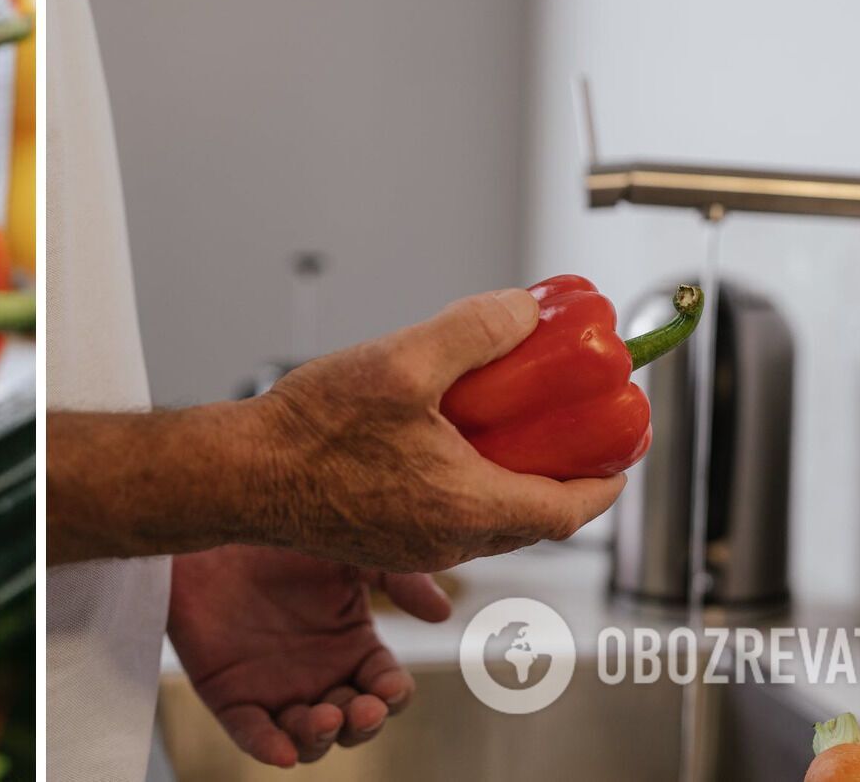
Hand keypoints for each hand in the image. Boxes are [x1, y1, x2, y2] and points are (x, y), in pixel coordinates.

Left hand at [167, 545, 449, 766]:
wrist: (213, 523)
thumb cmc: (283, 536)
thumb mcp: (348, 551)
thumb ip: (397, 576)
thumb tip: (442, 614)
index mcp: (355, 648)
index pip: (387, 689)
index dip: (392, 695)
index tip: (389, 687)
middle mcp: (321, 677)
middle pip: (355, 724)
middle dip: (363, 724)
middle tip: (360, 709)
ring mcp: (276, 690)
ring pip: (309, 738)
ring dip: (321, 738)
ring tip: (324, 718)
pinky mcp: (231, 696)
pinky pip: (252, 733)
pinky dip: (268, 746)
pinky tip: (281, 750)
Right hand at [245, 288, 625, 570]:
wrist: (238, 474)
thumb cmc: (307, 434)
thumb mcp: (402, 362)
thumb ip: (474, 331)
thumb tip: (524, 313)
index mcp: (467, 508)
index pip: (567, 510)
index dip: (604, 480)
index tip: (621, 451)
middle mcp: (446, 541)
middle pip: (531, 515)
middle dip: (558, 472)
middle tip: (566, 427)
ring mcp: (411, 546)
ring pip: (486, 518)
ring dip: (507, 476)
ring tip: (502, 422)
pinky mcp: (380, 540)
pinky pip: (444, 517)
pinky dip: (463, 483)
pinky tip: (439, 436)